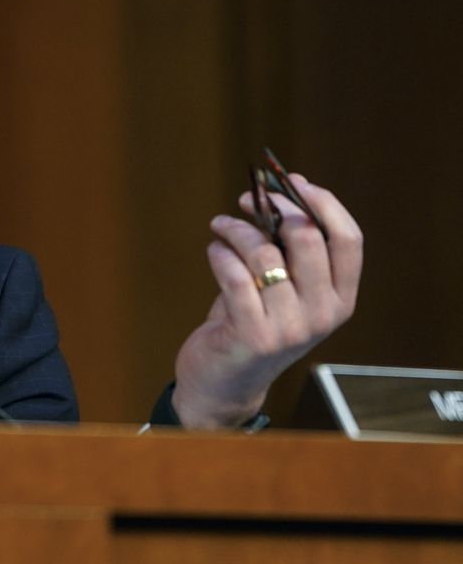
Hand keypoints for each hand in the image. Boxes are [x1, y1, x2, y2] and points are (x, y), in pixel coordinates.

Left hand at [171, 175, 362, 428]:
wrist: (224, 382)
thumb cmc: (252, 321)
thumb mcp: (283, 287)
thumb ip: (289, 248)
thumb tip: (285, 188)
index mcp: (341, 299)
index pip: (349, 240)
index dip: (323, 203)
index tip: (293, 181)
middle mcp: (324, 314)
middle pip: (308, 238)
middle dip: (275, 207)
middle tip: (248, 199)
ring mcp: (291, 327)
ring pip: (265, 253)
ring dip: (237, 229)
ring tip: (221, 226)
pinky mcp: (253, 334)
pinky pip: (235, 275)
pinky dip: (220, 252)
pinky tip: (213, 250)